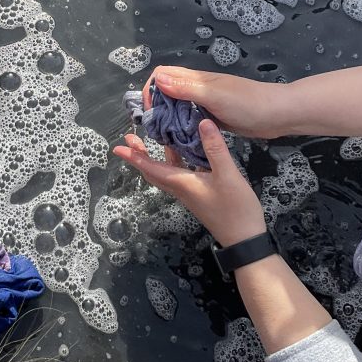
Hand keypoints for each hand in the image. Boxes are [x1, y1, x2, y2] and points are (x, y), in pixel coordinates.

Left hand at [114, 119, 265, 246]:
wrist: (244, 239)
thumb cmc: (235, 209)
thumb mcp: (227, 175)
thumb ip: (214, 148)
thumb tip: (203, 122)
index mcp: (181, 183)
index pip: (151, 168)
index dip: (134, 157)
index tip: (117, 147)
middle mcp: (180, 188)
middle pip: (153, 170)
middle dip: (140, 154)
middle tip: (132, 138)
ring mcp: (189, 192)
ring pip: (167, 172)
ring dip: (158, 155)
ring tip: (156, 137)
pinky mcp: (198, 193)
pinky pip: (180, 173)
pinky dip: (176, 160)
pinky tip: (186, 149)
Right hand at [146, 66, 290, 138]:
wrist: (278, 114)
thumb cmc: (248, 103)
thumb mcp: (214, 95)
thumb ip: (186, 88)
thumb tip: (158, 80)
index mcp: (196, 79)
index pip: (162, 75)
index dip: (151, 90)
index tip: (150, 112)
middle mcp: (197, 88)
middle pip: (167, 91)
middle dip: (156, 106)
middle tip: (155, 129)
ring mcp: (206, 102)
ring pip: (177, 106)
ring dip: (168, 118)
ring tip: (165, 137)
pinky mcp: (213, 116)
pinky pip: (190, 118)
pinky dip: (182, 127)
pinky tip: (182, 140)